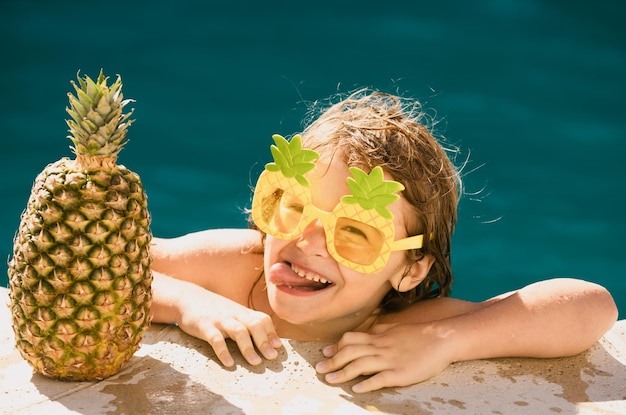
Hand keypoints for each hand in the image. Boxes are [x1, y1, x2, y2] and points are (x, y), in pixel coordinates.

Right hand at [174, 284, 282, 366]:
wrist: (187, 297)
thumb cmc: (213, 308)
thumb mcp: (232, 311)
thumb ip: (246, 321)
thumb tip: (265, 336)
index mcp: (242, 311)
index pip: (262, 319)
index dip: (271, 332)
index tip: (279, 347)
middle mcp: (234, 314)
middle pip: (254, 325)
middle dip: (264, 341)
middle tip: (272, 357)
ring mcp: (220, 319)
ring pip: (238, 331)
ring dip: (248, 347)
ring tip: (255, 363)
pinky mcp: (205, 326)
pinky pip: (216, 339)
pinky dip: (223, 351)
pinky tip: (229, 363)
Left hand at [315, 323, 452, 392]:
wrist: (442, 338)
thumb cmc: (420, 335)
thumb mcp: (396, 328)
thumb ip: (380, 330)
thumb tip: (368, 331)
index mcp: (380, 337)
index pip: (352, 340)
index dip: (336, 346)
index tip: (325, 352)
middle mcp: (381, 347)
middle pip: (350, 352)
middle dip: (333, 361)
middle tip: (319, 369)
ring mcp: (390, 360)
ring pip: (361, 365)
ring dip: (343, 373)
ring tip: (330, 380)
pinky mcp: (400, 372)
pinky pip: (380, 378)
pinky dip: (367, 383)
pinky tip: (356, 389)